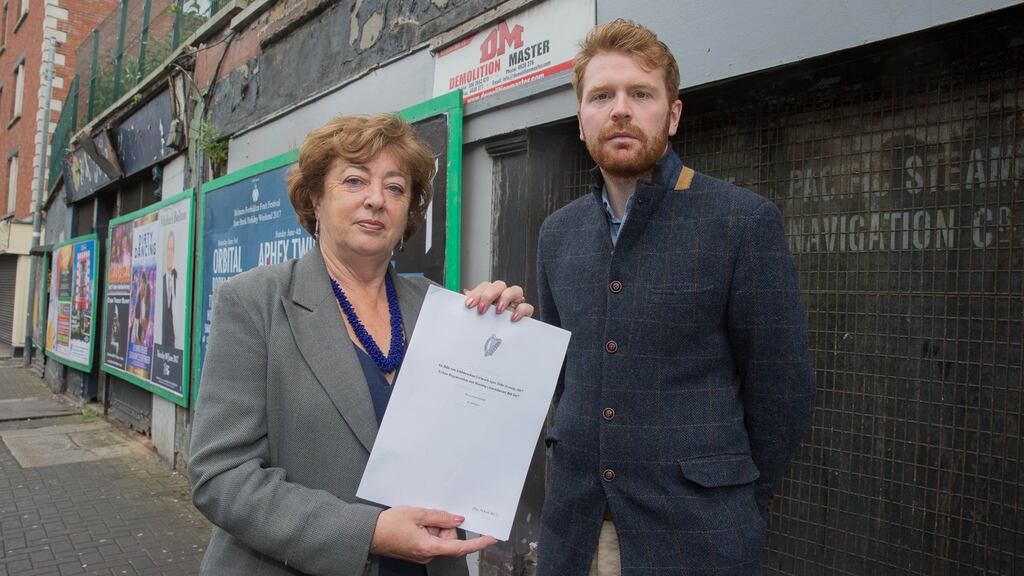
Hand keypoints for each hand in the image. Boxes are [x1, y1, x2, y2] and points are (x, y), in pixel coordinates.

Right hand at [370, 507, 496, 563]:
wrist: (369, 533)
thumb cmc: (388, 525)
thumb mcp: (417, 514)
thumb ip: (440, 516)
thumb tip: (457, 519)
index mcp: (429, 547)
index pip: (459, 547)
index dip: (477, 543)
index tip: (490, 539)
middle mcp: (427, 555)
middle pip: (448, 539)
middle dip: (442, 525)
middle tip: (427, 515)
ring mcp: (421, 554)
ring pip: (438, 538)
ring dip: (432, 526)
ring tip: (416, 519)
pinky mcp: (417, 551)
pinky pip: (430, 539)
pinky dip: (426, 530)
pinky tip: (414, 524)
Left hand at [462, 281, 534, 320]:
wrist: (500, 344)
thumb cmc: (489, 326)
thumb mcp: (478, 317)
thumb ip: (473, 305)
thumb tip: (465, 293)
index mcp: (492, 295)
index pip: (485, 286)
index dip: (477, 293)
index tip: (469, 305)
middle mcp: (504, 296)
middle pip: (499, 285)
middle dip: (489, 295)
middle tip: (481, 309)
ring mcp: (516, 303)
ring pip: (516, 290)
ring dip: (506, 297)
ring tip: (498, 310)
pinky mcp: (525, 313)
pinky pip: (527, 306)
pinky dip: (520, 310)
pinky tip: (512, 318)